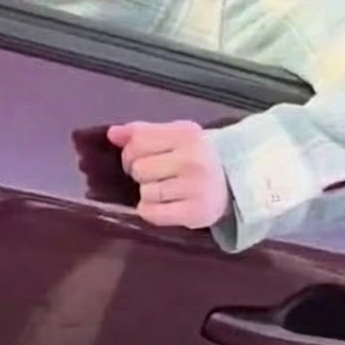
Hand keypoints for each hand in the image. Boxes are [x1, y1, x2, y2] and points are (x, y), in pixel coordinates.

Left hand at [107, 120, 229, 228]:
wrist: (232, 183)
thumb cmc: (195, 155)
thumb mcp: (173, 135)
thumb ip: (141, 131)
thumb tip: (112, 133)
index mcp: (186, 134)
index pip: (138, 141)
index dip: (129, 151)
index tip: (137, 157)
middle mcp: (193, 159)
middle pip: (139, 168)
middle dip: (139, 172)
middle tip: (154, 174)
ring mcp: (195, 187)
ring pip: (145, 192)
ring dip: (147, 192)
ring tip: (164, 189)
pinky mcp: (196, 213)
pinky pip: (152, 213)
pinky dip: (149, 210)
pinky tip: (162, 205)